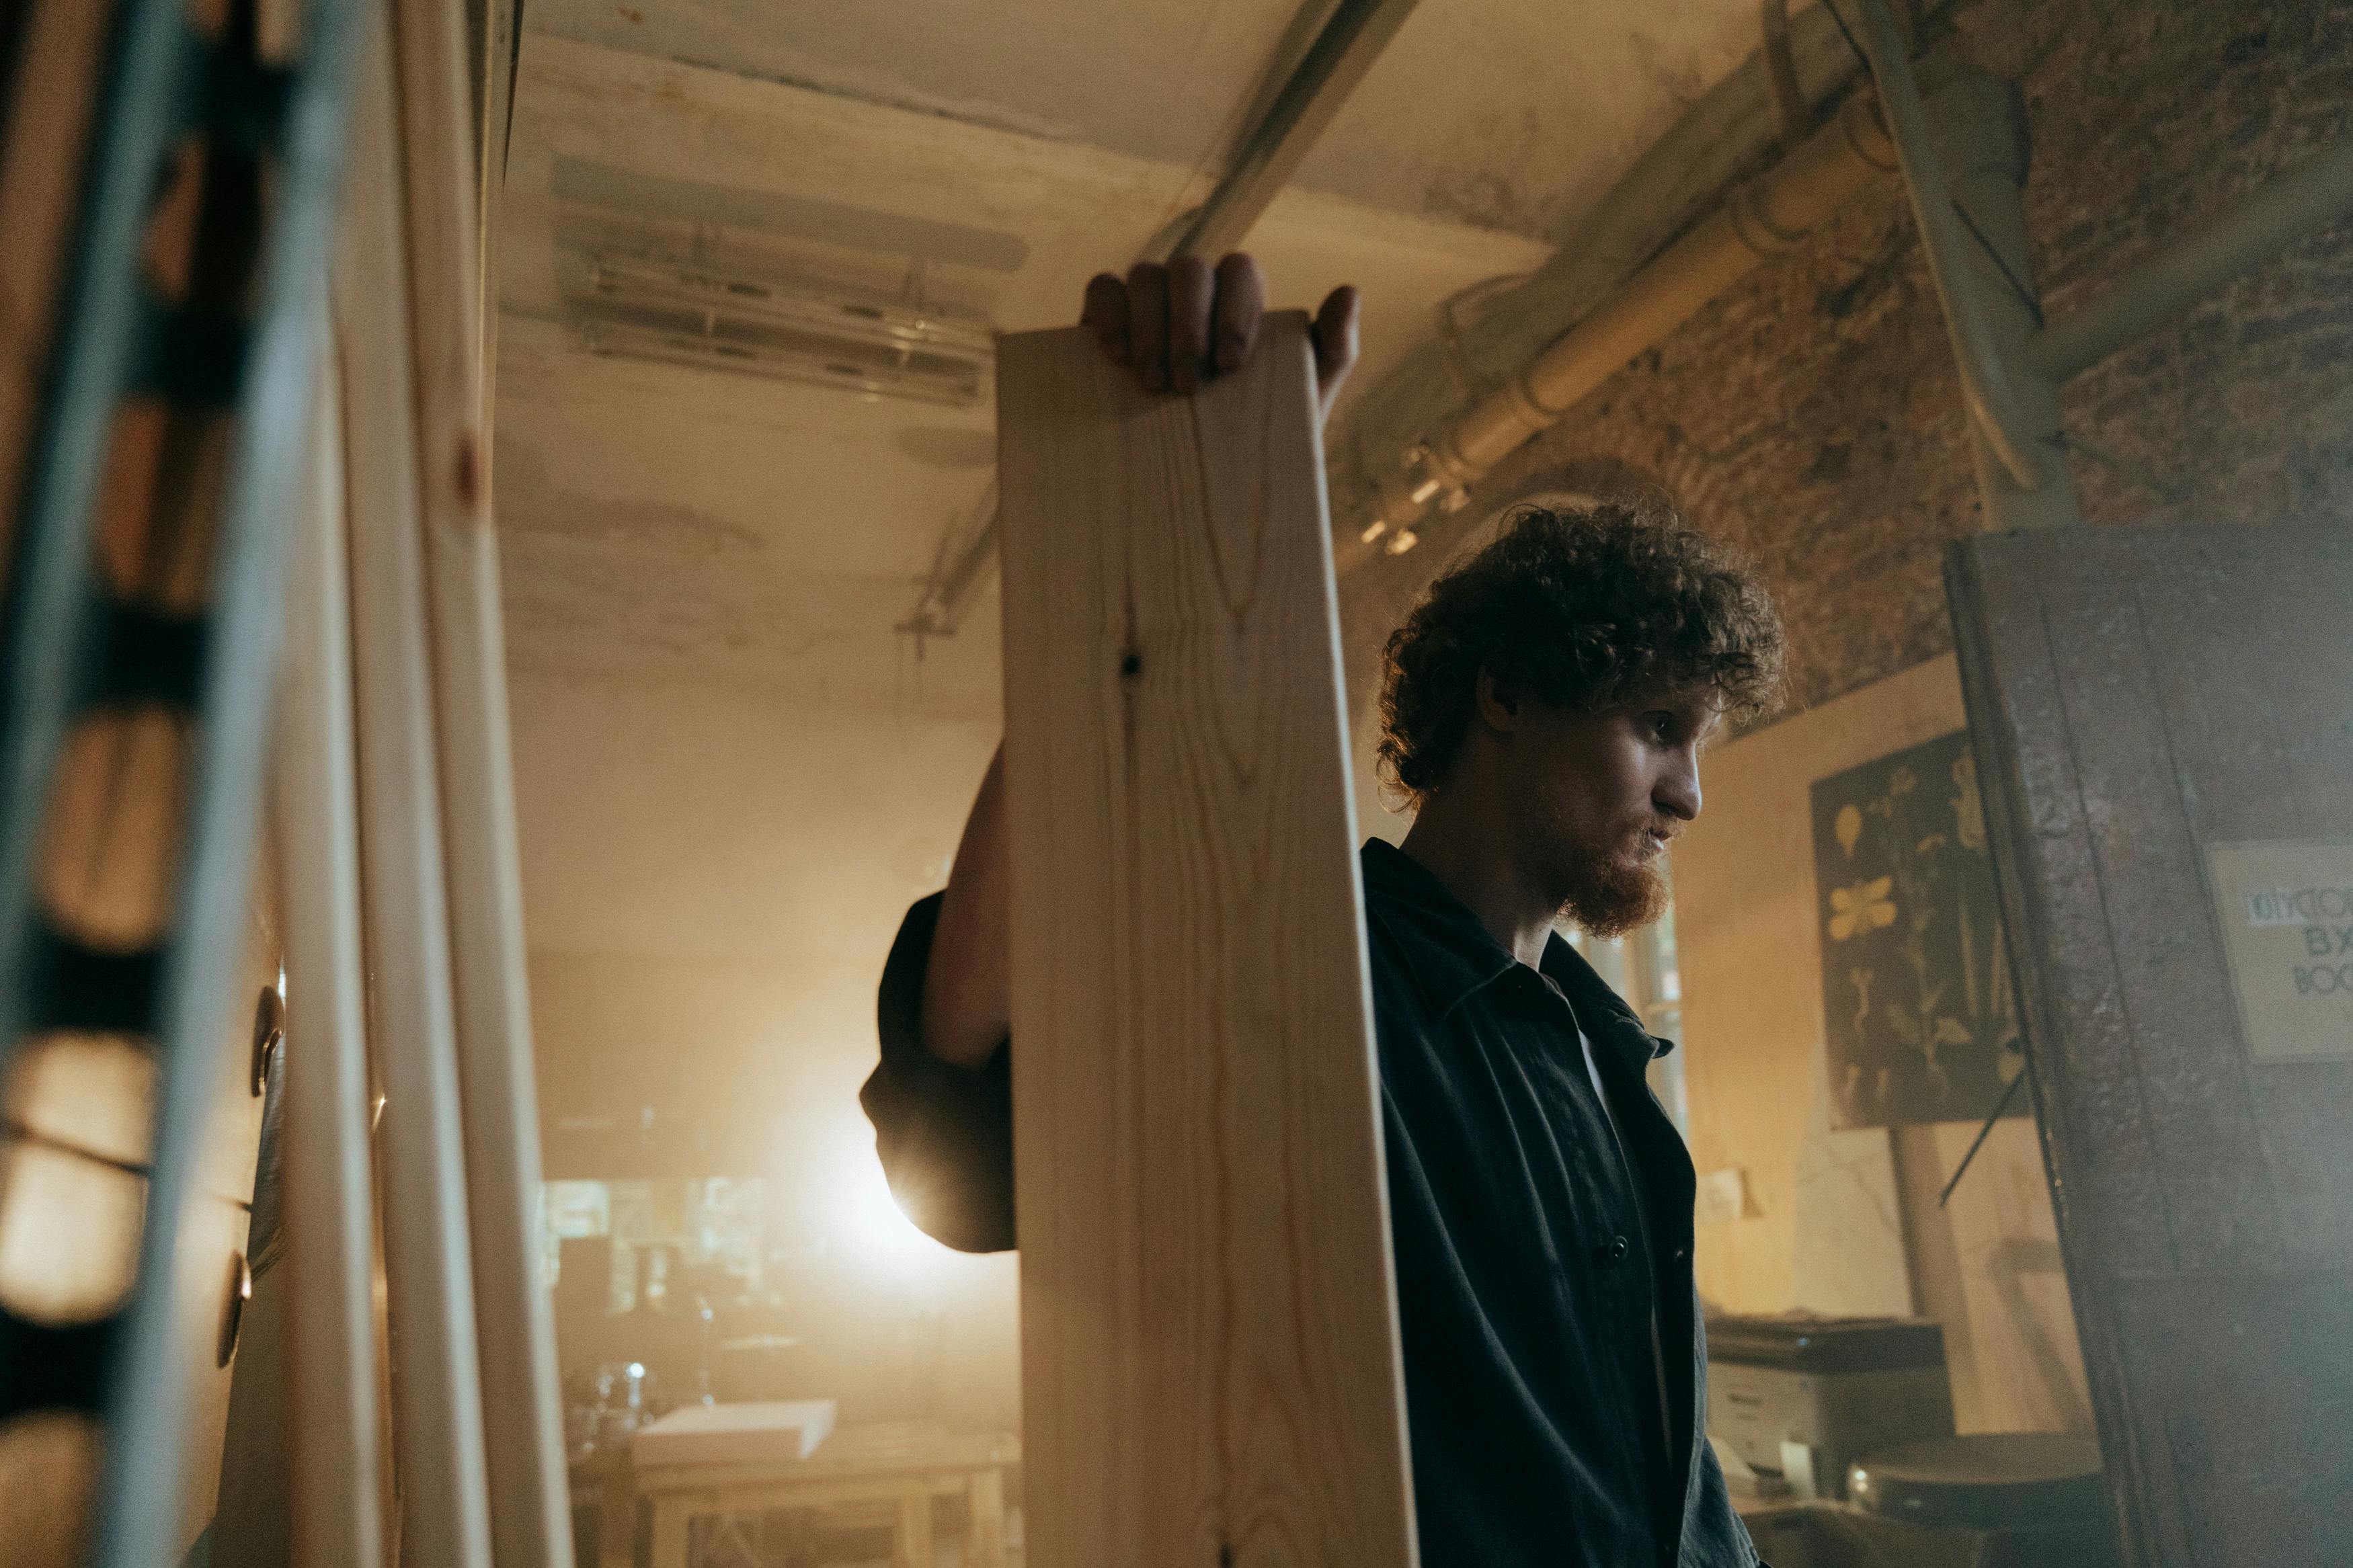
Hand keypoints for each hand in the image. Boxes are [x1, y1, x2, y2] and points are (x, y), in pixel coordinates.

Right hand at [1080, 253, 1359, 424]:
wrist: (1202, 490)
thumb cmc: (1257, 440)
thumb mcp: (1303, 403)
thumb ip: (1333, 350)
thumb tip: (1349, 292)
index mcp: (1241, 299)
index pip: (1240, 270)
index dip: (1235, 309)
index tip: (1230, 365)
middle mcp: (1195, 290)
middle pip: (1190, 270)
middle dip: (1188, 325)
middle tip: (1188, 385)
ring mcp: (1149, 300)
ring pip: (1145, 275)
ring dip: (1149, 326)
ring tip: (1153, 384)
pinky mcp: (1107, 317)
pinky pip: (1103, 289)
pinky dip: (1109, 313)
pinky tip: (1116, 356)